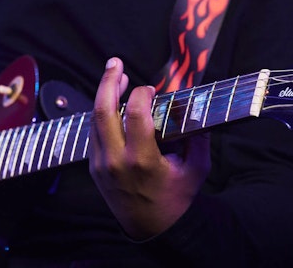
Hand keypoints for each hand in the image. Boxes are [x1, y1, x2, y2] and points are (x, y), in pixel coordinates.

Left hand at [89, 58, 211, 239]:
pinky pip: (93, 134)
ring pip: (94, 120)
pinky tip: (112, 104)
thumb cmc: (176, 198)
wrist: (152, 228)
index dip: (141, 94)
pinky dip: (102, 115)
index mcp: (142, 161)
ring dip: (103, 96)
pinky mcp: (94, 168)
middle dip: (108, 82)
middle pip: (102, 111)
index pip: (135, 114)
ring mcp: (101, 165)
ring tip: (115, 78)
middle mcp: (116, 161)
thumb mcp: (196, 169)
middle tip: (115, 63)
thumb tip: (195, 108)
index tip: (151, 90)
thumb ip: (198, 138)